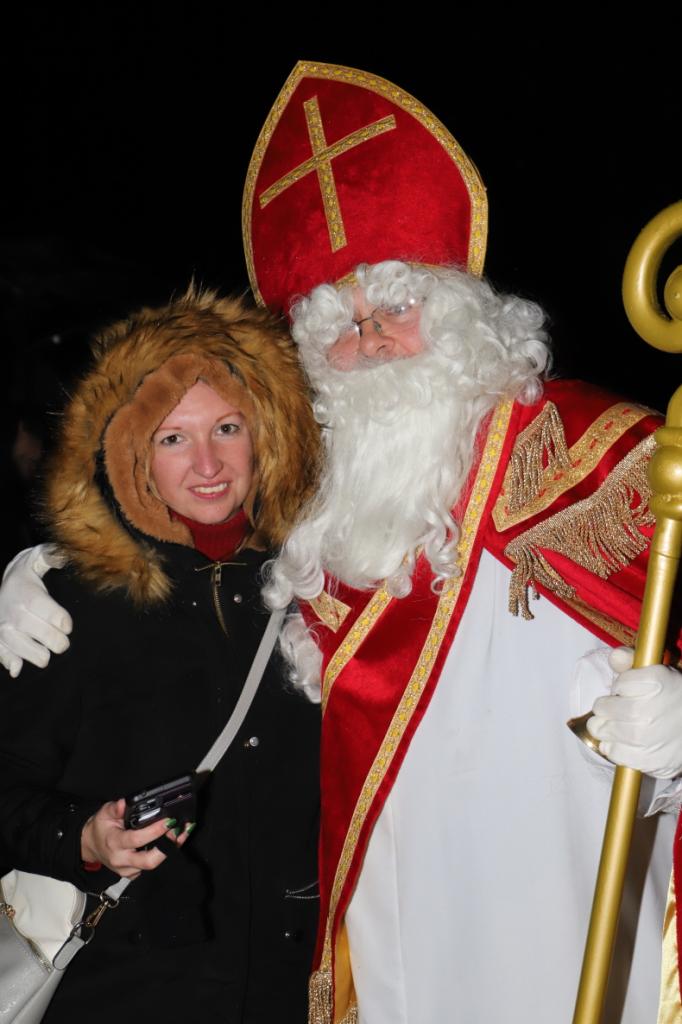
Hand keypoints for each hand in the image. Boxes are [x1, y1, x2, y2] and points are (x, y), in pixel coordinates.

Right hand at [0, 545, 71, 676]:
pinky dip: (10, 661)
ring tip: (46, 653)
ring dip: (37, 655)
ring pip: (20, 646)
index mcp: (24, 591)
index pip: (40, 605)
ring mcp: (2, 626)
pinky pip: (2, 653)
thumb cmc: (28, 575)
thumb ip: (53, 556)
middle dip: (55, 640)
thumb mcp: (38, 559)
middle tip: (63, 642)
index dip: (57, 618)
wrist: (3, 585)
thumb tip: (64, 556)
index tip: (67, 625)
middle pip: (35, 630)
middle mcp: (11, 609)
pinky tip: (17, 667)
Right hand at [80, 799, 190, 878]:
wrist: (91, 846)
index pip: (137, 839)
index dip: (155, 831)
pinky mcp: (131, 874)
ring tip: (179, 835)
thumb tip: (123, 803)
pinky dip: (160, 856)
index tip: (168, 821)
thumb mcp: (104, 814)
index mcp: (115, 843)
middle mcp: (121, 859)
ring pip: (151, 866)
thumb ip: (114, 808)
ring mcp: (126, 869)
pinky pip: (148, 868)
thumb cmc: (100, 828)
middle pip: (149, 861)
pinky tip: (168, 844)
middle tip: (178, 832)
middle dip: (167, 848)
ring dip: (168, 851)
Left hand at [587, 647, 681, 777]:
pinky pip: (612, 752)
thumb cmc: (675, 699)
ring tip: (621, 725)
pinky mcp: (645, 759)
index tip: (631, 691)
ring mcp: (645, 737)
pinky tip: (625, 742)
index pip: (618, 683)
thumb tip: (614, 657)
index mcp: (655, 682)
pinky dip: (613, 747)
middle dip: (607, 707)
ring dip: (607, 727)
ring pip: (602, 730)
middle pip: (603, 707)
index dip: (621, 687)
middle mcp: (647, 710)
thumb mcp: (658, 673)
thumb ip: (632, 660)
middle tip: (620, 710)